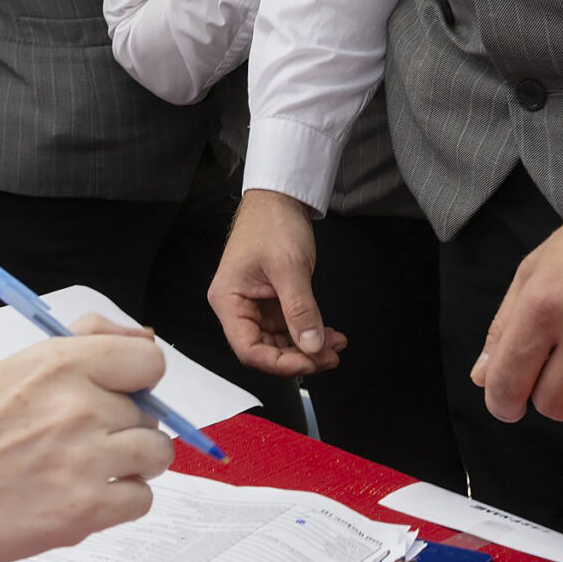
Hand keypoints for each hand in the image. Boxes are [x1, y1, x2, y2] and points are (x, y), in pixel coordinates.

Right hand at [0, 316, 169, 561]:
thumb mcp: (22, 364)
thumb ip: (88, 339)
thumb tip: (144, 335)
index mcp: (61, 364)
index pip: (149, 361)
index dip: (138, 380)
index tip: (122, 393)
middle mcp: (79, 407)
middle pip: (149, 413)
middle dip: (123, 426)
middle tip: (80, 438)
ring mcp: (85, 461)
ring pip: (155, 454)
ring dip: (131, 463)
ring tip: (90, 466)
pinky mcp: (86, 510)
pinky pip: (143, 498)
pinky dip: (120, 500)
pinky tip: (84, 494)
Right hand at [209, 188, 345, 376]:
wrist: (280, 199)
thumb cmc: (272, 224)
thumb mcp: (289, 268)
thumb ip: (300, 310)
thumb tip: (312, 346)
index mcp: (228, 299)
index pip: (248, 349)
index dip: (279, 362)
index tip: (308, 362)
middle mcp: (238, 306)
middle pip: (265, 349)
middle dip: (299, 357)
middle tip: (328, 357)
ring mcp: (256, 305)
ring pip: (279, 342)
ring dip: (308, 348)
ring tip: (334, 346)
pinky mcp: (272, 302)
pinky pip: (289, 327)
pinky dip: (309, 333)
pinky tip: (328, 335)